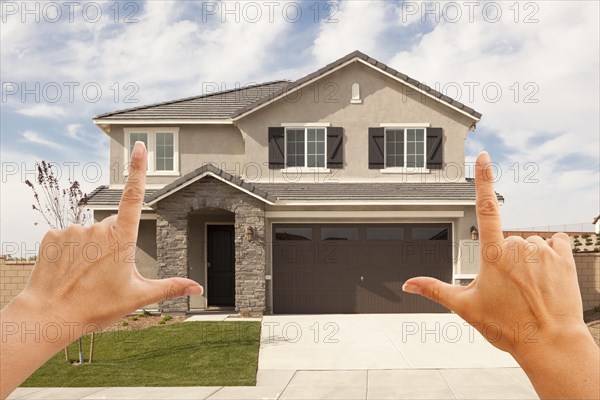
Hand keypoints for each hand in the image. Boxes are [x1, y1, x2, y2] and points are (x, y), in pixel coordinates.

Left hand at [19, 141, 201, 332]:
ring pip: (90, 233)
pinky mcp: (52, 234)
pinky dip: (70, 250)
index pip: (134, 196)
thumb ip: (170, 287)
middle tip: (105, 274)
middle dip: (113, 244)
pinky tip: (68, 270)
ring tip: (84, 276)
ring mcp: (73, 229)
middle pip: (113, 227)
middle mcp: (97, 228)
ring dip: (91, 249)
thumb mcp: (138, 297)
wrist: (49, 316)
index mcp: (122, 239)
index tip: (140, 146)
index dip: (138, 169)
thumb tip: (198, 289)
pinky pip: (68, 237)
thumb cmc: (96, 307)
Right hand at [403, 151, 597, 398]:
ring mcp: (543, 251)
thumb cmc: (508, 327)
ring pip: (530, 243)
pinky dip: (551, 254)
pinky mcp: (564, 257)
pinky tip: (547, 275)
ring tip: (529, 287)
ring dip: (528, 258)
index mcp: (493, 254)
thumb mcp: (465, 307)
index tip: (484, 157)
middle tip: (508, 288)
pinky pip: (555, 243)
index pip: (485, 208)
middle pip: (507, 239)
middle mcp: (518, 247)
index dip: (483, 180)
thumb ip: (435, 289)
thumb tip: (408, 284)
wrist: (550, 344)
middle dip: (505, 257)